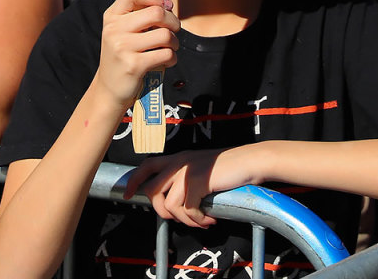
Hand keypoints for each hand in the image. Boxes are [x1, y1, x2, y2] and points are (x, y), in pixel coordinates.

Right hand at [94, 0, 178, 109]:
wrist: (108, 89)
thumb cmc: (121, 57)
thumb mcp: (120, 31)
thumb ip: (137, 16)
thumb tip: (167, 5)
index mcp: (112, 17)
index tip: (165, 6)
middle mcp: (114, 29)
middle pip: (156, 12)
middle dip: (173, 21)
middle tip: (173, 30)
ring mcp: (123, 47)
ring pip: (165, 34)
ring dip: (174, 42)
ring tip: (170, 47)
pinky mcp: (134, 65)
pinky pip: (166, 54)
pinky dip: (172, 58)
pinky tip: (167, 61)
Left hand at [124, 147, 258, 227]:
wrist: (250, 161)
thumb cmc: (230, 168)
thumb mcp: (202, 169)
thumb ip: (186, 180)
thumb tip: (175, 204)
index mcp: (178, 158)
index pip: (147, 165)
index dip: (134, 180)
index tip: (127, 194)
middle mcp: (179, 161)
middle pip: (152, 190)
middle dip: (161, 212)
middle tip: (181, 218)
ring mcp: (187, 170)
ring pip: (170, 205)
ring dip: (186, 220)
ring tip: (202, 221)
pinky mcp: (198, 180)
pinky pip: (188, 210)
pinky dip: (198, 220)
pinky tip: (210, 218)